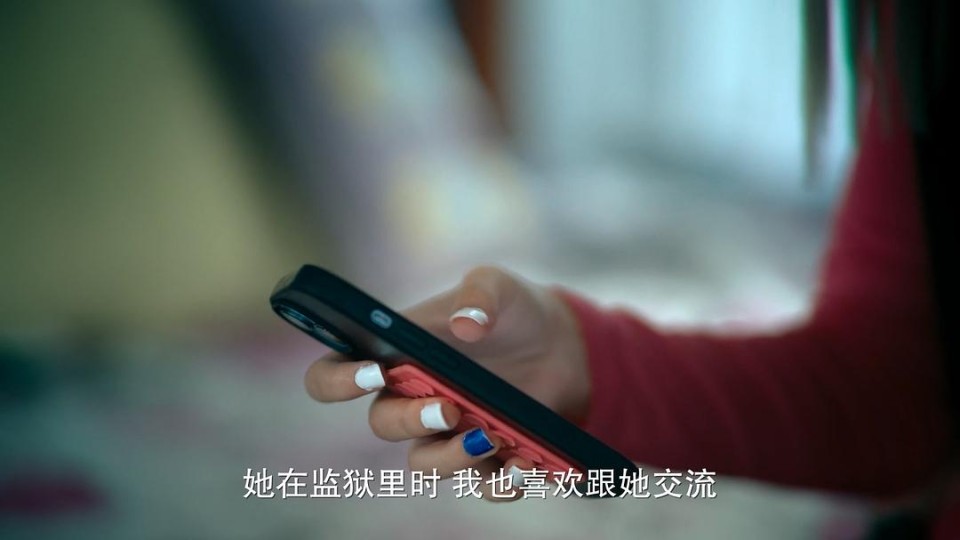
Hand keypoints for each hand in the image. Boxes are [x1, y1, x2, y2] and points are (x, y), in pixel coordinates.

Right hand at [303, 266, 589, 498]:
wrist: (564, 343)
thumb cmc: (512, 309)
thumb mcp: (498, 286)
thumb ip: (479, 294)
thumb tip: (467, 323)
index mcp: (395, 354)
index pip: (335, 375)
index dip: (337, 381)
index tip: (372, 373)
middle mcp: (411, 398)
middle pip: (383, 424)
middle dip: (410, 420)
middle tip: (448, 409)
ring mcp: (447, 433)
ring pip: (425, 464)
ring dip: (452, 459)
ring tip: (490, 438)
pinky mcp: (486, 457)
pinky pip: (481, 484)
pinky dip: (501, 482)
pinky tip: (524, 464)